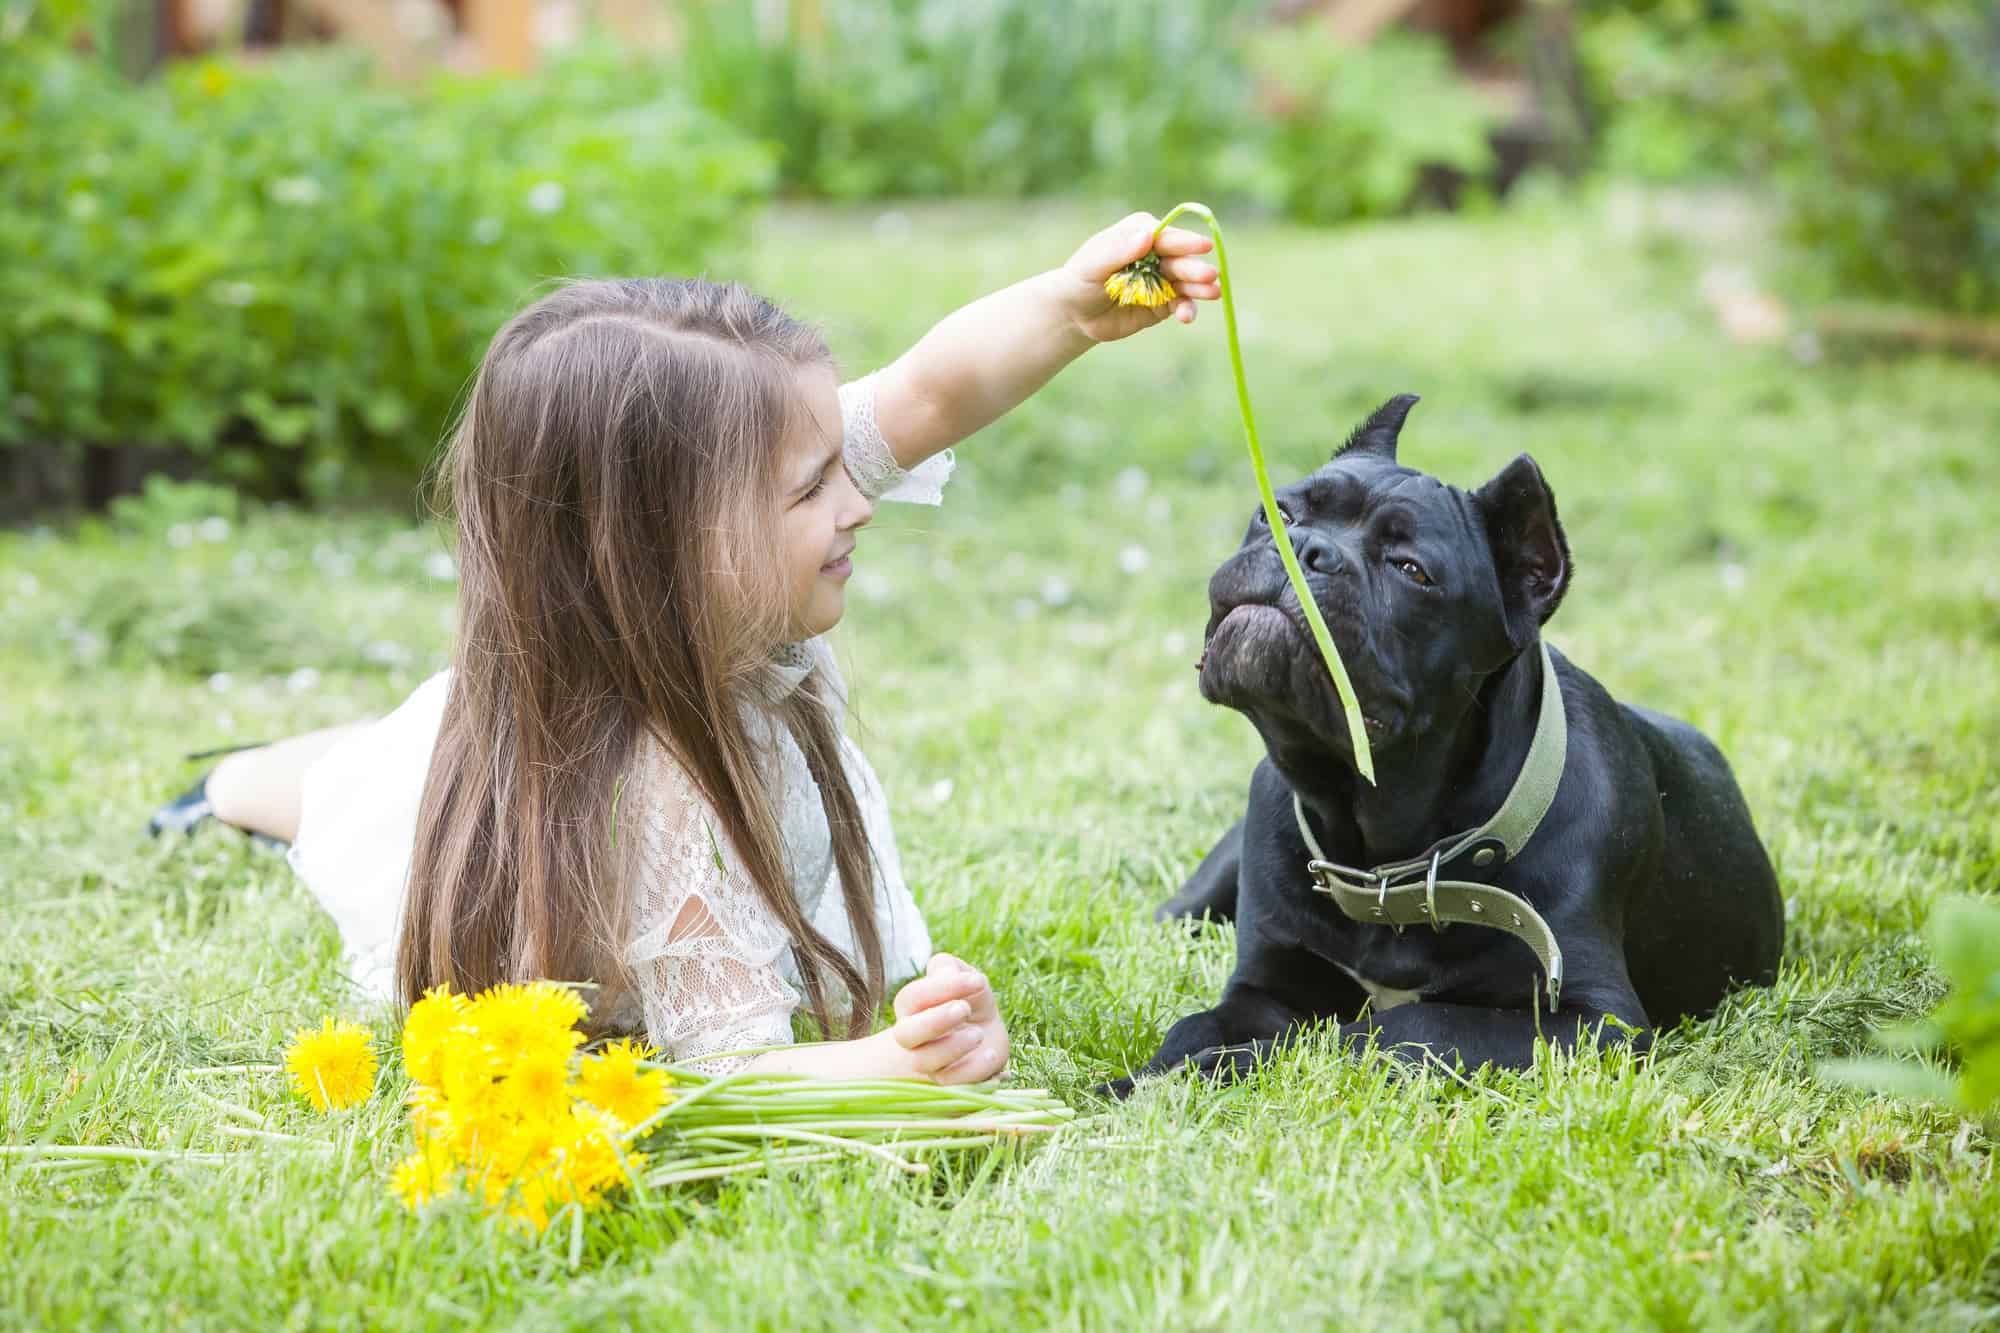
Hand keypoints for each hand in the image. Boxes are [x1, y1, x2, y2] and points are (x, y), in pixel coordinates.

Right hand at [886, 952, 1009, 1083]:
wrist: (988, 1033)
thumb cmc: (970, 999)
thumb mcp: (963, 976)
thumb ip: (949, 968)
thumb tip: (945, 975)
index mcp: (911, 1007)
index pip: (912, 997)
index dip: (941, 988)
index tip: (976, 980)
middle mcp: (914, 1037)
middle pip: (905, 1034)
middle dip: (935, 1021)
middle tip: (964, 1008)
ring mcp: (929, 1063)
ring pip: (925, 1061)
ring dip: (953, 1046)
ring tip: (979, 1034)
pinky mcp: (949, 1083)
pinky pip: (952, 1084)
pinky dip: (974, 1070)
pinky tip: (991, 1053)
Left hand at [1056, 211, 1220, 342]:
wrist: (1075, 313)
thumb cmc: (1080, 279)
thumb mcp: (1093, 265)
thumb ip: (1118, 251)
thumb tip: (1147, 235)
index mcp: (1140, 233)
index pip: (1166, 236)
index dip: (1185, 241)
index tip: (1204, 246)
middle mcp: (1157, 253)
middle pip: (1180, 259)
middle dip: (1194, 268)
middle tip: (1209, 276)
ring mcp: (1163, 279)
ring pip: (1186, 282)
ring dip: (1199, 288)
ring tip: (1212, 293)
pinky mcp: (1164, 303)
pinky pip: (1180, 305)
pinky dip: (1187, 309)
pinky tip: (1187, 316)